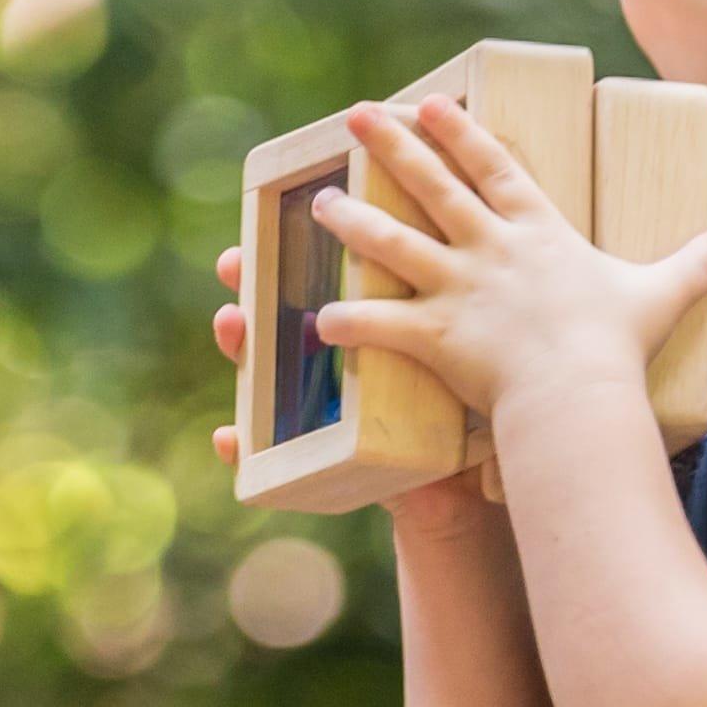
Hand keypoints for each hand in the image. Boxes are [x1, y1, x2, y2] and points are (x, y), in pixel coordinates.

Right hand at [214, 237, 514, 512]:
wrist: (470, 498)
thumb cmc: (475, 421)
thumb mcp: (475, 356)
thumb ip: (473, 303)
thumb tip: (481, 233)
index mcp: (380, 324)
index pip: (340, 277)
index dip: (312, 246)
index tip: (290, 208)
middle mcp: (340, 360)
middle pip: (288, 311)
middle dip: (255, 282)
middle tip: (235, 260)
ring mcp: (321, 407)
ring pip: (266, 370)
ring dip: (240, 347)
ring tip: (229, 325)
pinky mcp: (315, 457)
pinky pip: (266, 452)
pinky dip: (239, 446)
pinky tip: (225, 438)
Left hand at [308, 95, 706, 453]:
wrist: (579, 390)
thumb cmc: (617, 346)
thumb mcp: (660, 295)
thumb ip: (693, 265)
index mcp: (537, 232)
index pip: (493, 167)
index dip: (458, 133)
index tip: (426, 104)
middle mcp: (490, 250)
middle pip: (432, 186)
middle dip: (391, 147)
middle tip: (353, 116)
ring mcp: (457, 288)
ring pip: (393, 243)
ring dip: (353, 221)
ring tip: (319, 202)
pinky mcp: (434, 332)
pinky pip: (380, 323)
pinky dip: (348, 320)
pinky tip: (316, 317)